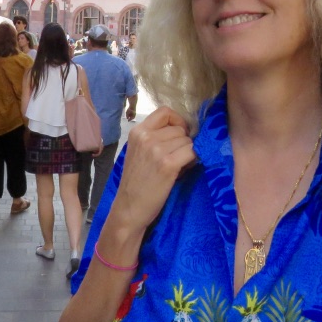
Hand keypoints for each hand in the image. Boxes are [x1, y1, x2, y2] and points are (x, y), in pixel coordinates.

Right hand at [107, 107, 195, 236]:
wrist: (129, 209)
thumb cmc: (136, 183)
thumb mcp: (139, 152)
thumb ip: (156, 138)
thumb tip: (185, 130)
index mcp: (138, 132)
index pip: (165, 112)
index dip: (177, 121)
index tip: (179, 134)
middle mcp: (146, 137)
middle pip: (179, 128)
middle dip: (183, 142)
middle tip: (177, 157)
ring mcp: (156, 150)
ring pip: (187, 140)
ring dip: (188, 152)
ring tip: (178, 166)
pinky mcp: (168, 164)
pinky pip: (192, 152)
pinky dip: (192, 161)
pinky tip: (183, 170)